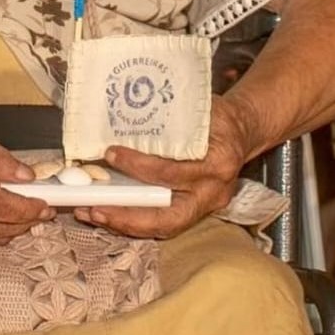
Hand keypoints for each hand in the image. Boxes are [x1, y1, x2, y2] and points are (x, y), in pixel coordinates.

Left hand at [74, 95, 248, 239]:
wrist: (243, 130)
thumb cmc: (217, 116)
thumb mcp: (198, 108)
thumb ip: (168, 117)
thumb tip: (121, 115)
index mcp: (218, 161)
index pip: (173, 171)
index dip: (140, 166)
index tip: (111, 154)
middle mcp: (214, 191)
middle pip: (169, 216)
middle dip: (127, 217)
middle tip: (93, 208)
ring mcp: (207, 206)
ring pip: (164, 225)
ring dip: (125, 223)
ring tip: (91, 213)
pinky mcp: (197, 211)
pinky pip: (164, 221)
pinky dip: (134, 219)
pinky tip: (107, 212)